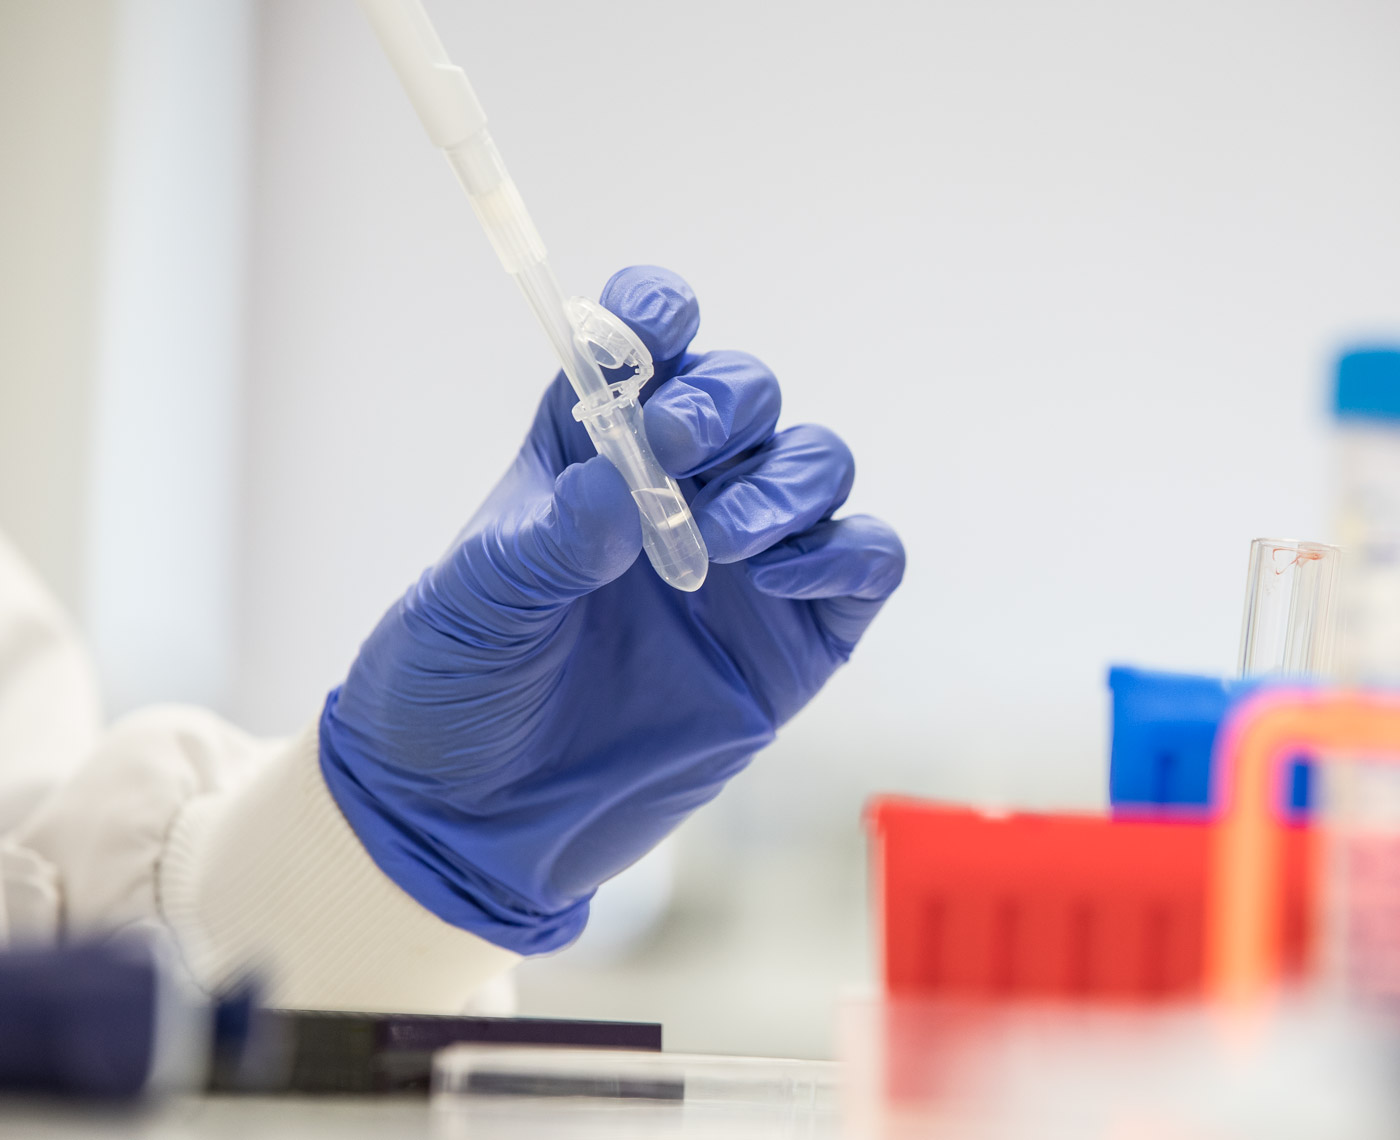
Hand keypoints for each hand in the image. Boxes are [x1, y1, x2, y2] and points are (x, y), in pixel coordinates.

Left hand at [320, 266, 904, 952]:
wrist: (476, 824)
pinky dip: (847, 552)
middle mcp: (675, 495)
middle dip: (726, 405)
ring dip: (785, 481)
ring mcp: (742, 568)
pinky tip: (785, 578)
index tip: (656, 331)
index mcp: (586, 458)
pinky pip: (863, 565)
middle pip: (745, 396)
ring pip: (815, 466)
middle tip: (680, 452)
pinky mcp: (793, 641)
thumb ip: (550, 538)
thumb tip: (622, 485)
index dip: (658, 317)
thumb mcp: (476, 604)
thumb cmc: (455, 693)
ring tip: (720, 540)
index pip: (642, 352)